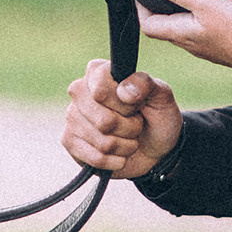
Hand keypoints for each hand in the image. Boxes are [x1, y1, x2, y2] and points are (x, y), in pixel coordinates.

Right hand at [62, 59, 183, 178]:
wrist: (156, 147)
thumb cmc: (156, 116)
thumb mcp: (162, 96)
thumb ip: (146, 85)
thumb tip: (124, 92)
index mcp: (98, 71)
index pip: (102, 90)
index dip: (126, 105)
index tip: (136, 105)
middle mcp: (79, 91)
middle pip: (104, 121)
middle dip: (130, 128)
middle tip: (136, 123)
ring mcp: (72, 117)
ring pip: (103, 142)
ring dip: (126, 145)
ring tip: (129, 137)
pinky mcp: (70, 141)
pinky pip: (96, 158)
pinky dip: (116, 160)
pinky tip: (120, 154)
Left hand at [139, 0, 231, 89]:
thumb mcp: (205, 3)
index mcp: (180, 34)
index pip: (147, 25)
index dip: (140, 6)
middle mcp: (188, 44)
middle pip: (162, 27)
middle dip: (157, 5)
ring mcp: (204, 47)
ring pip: (180, 28)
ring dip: (176, 10)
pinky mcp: (219, 45)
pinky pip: (198, 30)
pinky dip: (194, 16)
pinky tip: (207, 6)